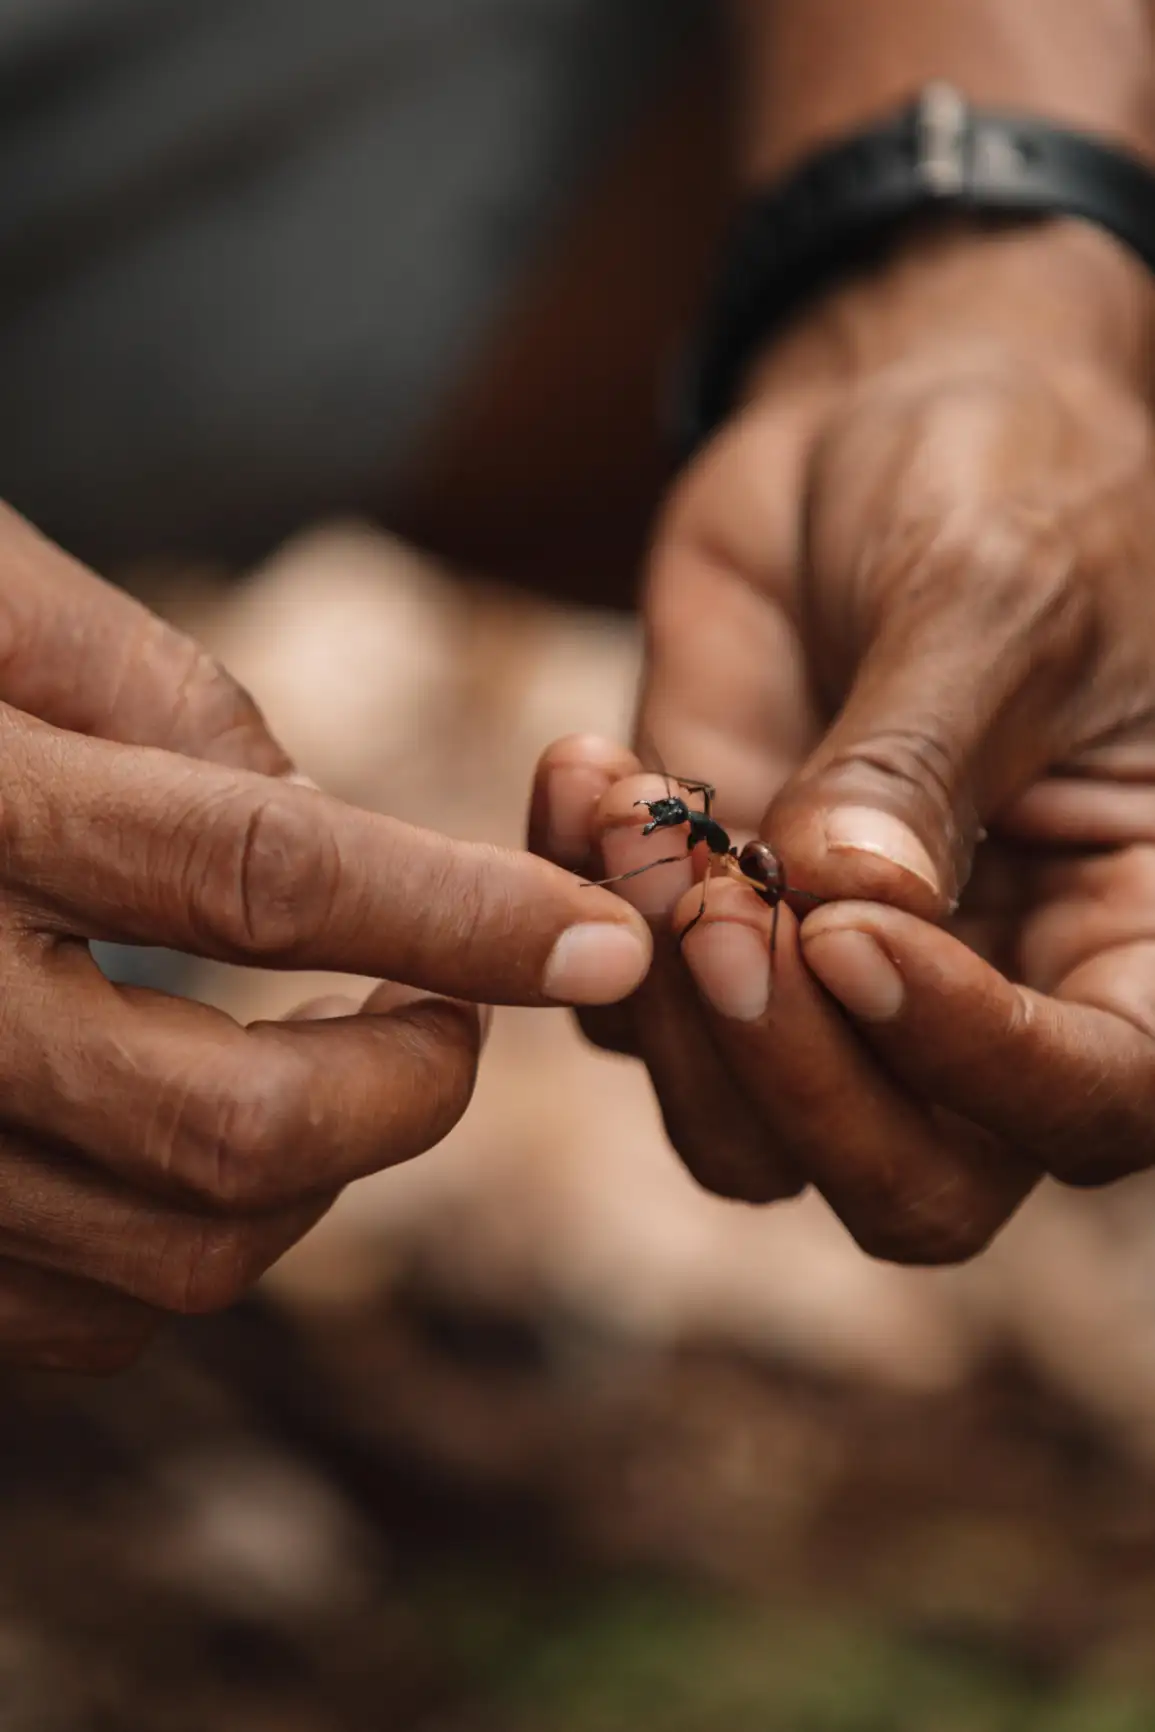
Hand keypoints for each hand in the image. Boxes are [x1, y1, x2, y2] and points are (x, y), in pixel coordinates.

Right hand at [0, 506, 649, 1370]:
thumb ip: (139, 681)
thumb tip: (308, 811)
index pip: (256, 878)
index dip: (457, 917)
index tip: (607, 943)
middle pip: (227, 1129)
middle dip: (403, 1091)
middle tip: (458, 1016)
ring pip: (165, 1255)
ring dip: (315, 1179)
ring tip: (345, 1067)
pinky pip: (72, 1312)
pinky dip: (189, 1244)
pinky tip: (209, 1140)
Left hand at [532, 220, 1154, 1261]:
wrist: (883, 424)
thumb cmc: (996, 481)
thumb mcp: (989, 591)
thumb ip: (924, 759)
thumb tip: (847, 901)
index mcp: (1123, 929)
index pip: (1092, 1094)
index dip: (975, 1059)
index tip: (852, 933)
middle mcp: (985, 991)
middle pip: (914, 1183)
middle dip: (798, 1081)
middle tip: (722, 916)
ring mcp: (831, 977)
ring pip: (747, 1141)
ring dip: (669, 1015)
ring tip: (634, 812)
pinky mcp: (704, 926)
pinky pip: (621, 1009)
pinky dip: (576, 907)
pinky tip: (584, 769)